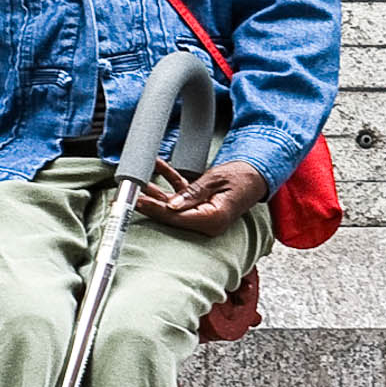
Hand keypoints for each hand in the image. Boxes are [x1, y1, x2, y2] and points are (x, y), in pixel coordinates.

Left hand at [136, 159, 267, 237]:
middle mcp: (207, 221)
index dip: (154, 209)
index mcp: (212, 219)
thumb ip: (192, 193)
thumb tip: (172, 205)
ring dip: (155, 191)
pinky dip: (170, 180)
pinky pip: (181, 195)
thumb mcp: (215, 180)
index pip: (176, 217)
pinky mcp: (201, 205)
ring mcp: (203, 214)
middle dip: (149, 203)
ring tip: (136, 182)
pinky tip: (158, 165)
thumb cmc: (243, 177)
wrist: (258, 174)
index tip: (137, 201)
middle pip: (170, 214)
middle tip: (127, 197)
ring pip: (173, 204)